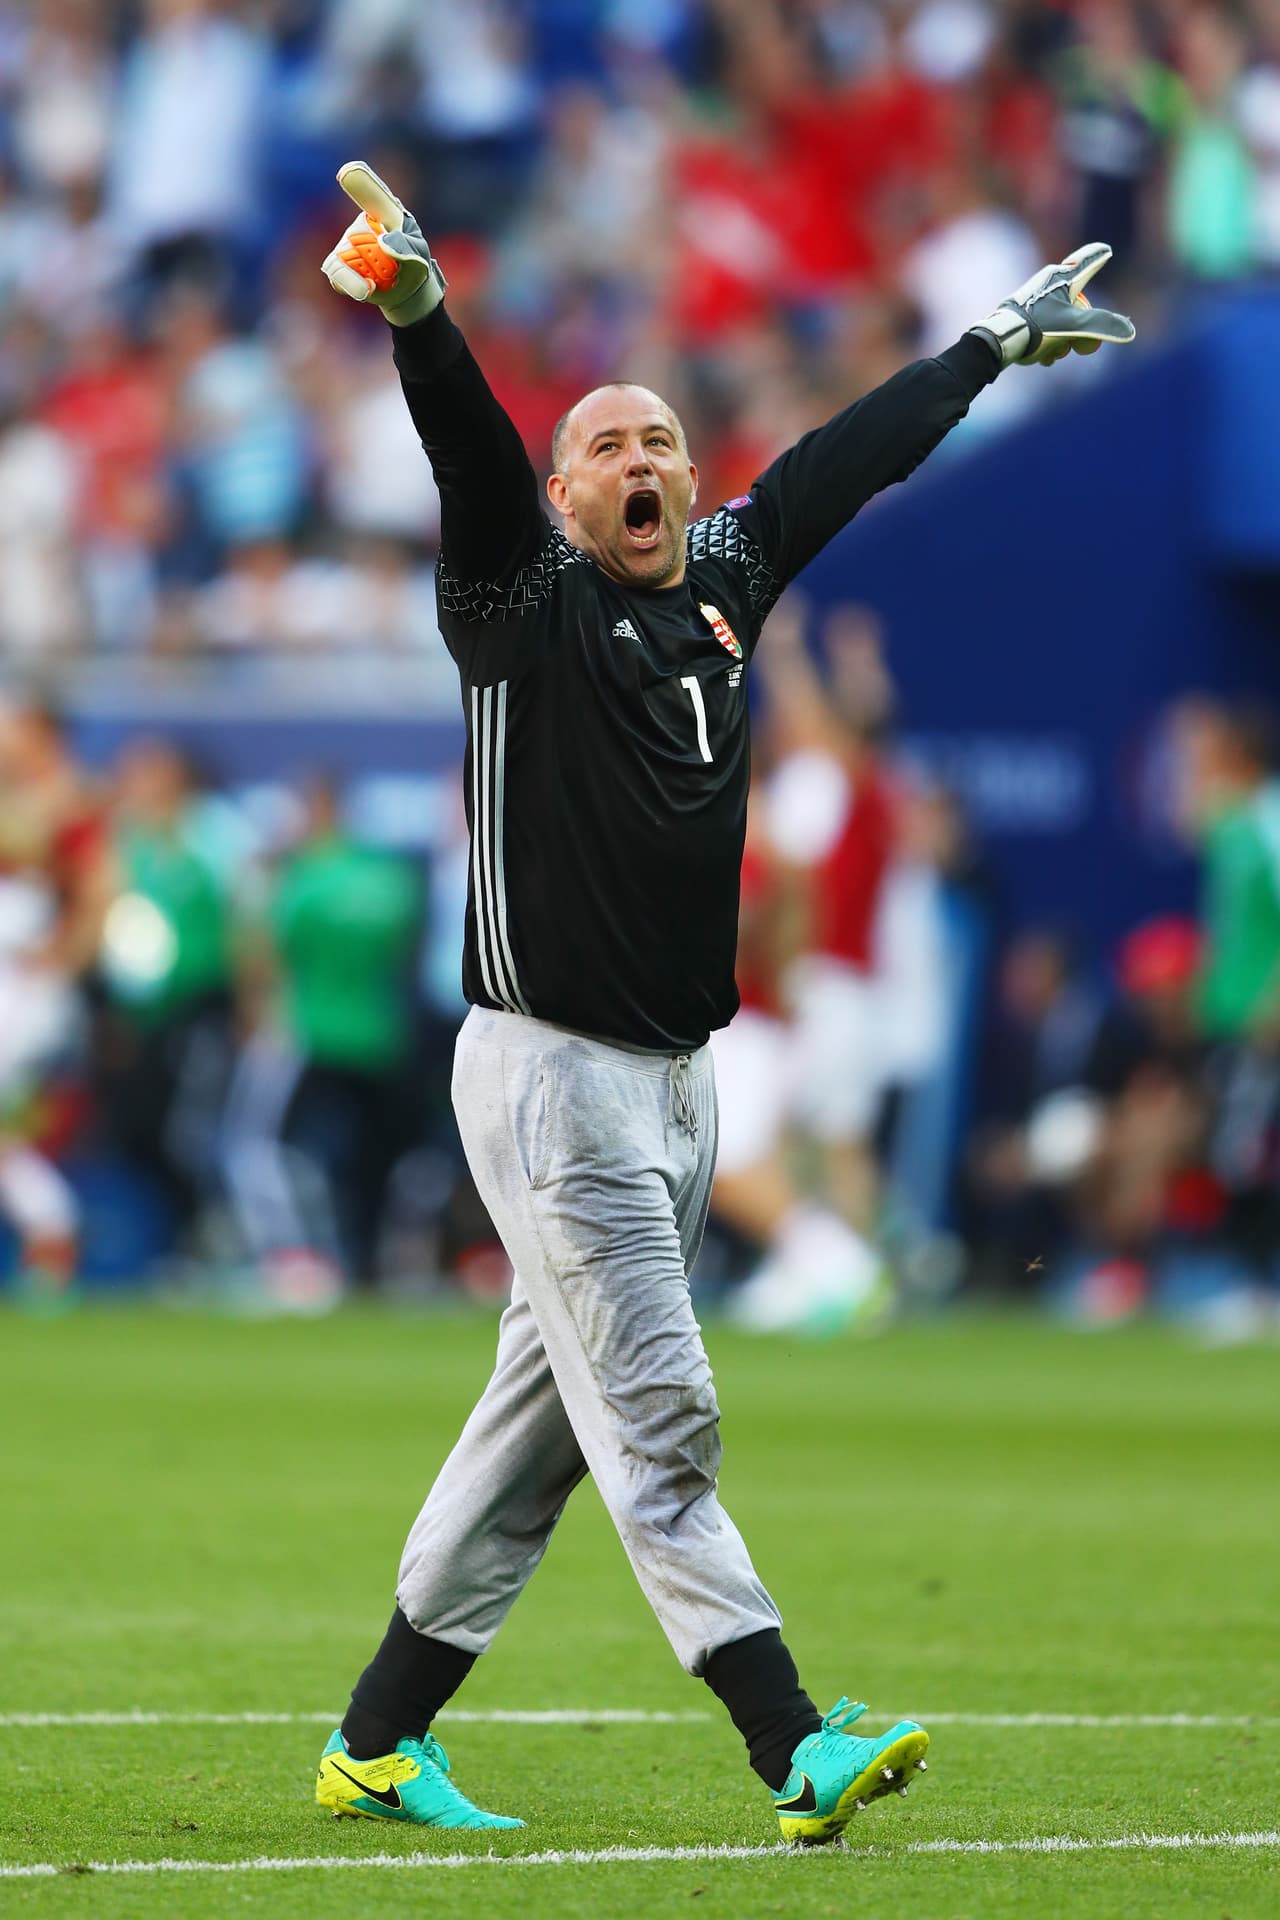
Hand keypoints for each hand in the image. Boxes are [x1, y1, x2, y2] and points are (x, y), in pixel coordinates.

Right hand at [320, 161, 445, 328]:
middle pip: (361, 239)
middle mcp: (364, 223)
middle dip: (381, 262)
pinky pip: (337, 275)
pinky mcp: (338, 263)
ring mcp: (347, 241)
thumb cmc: (413, 265)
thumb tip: (383, 242)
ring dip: (367, 276)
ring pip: (346, 259)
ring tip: (385, 281)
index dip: (362, 185)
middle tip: (398, 271)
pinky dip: (352, 286)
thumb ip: (406, 248)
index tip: (348, 173)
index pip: (375, 196)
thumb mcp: (418, 257)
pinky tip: (368, 289)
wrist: (403, 291)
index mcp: (387, 212)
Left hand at [974, 243, 1135, 367]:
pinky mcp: (1022, 313)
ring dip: (1063, 340)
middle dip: (1082, 328)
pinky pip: (1044, 326)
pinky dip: (1048, 343)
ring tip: (1054, 353)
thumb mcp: (1074, 328)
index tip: (1106, 250)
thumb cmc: (1037, 328)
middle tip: (1079, 347)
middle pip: (1078, 301)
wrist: (999, 342)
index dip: (1099, 257)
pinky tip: (1042, 357)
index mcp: (1063, 277)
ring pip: (1061, 318)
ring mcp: (1034, 297)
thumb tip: (1130, 332)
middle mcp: (1047, 282)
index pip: (1088, 261)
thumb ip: (1103, 327)